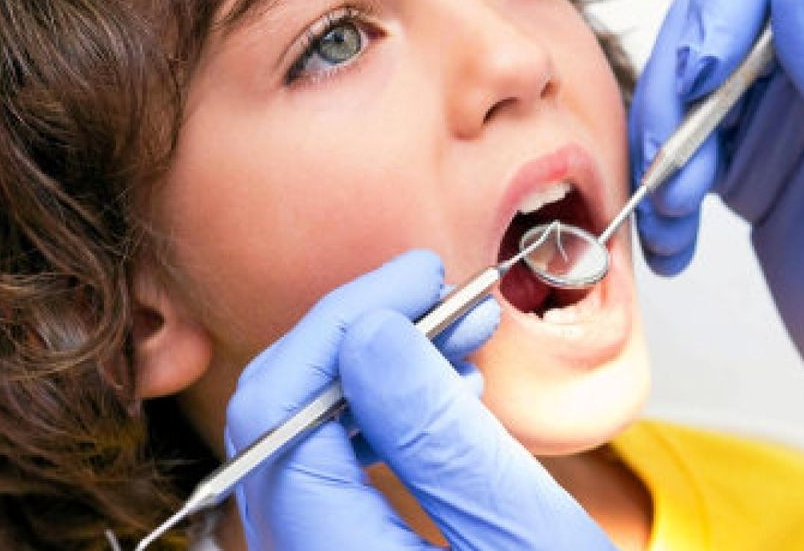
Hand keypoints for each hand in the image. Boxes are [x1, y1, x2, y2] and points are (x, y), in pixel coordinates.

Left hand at [225, 250, 612, 548]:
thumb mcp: (527, 543)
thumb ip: (438, 439)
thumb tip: (371, 334)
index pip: (279, 417)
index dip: (341, 326)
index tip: (417, 280)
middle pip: (277, 423)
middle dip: (359, 340)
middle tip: (444, 299)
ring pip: (301, 440)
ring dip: (373, 374)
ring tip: (457, 339)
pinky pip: (326, 476)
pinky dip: (377, 423)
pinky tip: (440, 395)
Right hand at [629, 0, 803, 422]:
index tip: (703, 75)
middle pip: (717, 18)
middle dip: (679, 91)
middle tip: (678, 162)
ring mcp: (785, 114)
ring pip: (686, 84)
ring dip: (662, 149)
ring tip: (676, 212)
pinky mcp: (751, 162)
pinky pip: (679, 149)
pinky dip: (661, 193)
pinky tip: (676, 236)